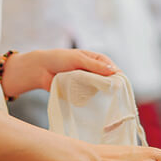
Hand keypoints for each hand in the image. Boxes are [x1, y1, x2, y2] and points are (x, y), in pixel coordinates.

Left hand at [0, 49, 117, 98]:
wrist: (40, 70)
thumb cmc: (59, 59)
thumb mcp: (78, 59)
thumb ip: (95, 65)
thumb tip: (114, 71)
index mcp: (97, 60)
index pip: (113, 68)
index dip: (117, 76)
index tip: (120, 85)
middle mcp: (94, 71)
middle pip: (108, 80)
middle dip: (110, 87)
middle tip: (113, 95)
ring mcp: (88, 82)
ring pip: (100, 90)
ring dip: (98, 93)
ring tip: (99, 98)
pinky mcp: (80, 92)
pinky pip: (89, 97)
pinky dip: (89, 98)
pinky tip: (90, 101)